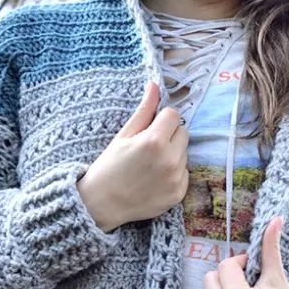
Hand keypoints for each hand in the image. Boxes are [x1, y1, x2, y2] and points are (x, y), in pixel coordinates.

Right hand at [77, 80, 189, 230]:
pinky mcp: (178, 194)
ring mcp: (176, 178)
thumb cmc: (109, 166)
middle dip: (169, 135)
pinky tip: (154, 179)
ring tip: (150, 165)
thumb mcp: (124, 135)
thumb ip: (144, 110)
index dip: (161, 119)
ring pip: (185, 154)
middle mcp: (169, 160)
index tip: (149, 129)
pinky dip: (174, 174)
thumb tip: (155, 85)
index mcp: (154, 141)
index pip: (173, 115)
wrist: (103, 203)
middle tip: (149, 148)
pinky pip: (185, 174)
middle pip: (183, 132)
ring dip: (172, 154)